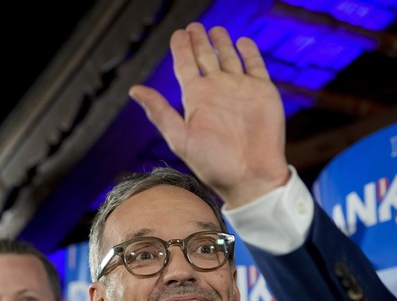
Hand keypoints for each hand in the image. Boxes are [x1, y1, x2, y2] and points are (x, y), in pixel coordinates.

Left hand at [129, 23, 288, 207]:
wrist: (251, 178)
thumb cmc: (214, 165)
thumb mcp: (181, 139)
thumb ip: (160, 112)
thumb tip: (134, 89)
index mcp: (196, 99)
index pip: (185, 65)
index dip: (181, 48)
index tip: (178, 33)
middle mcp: (217, 91)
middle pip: (205, 58)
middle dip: (199, 41)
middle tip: (194, 26)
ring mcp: (240, 90)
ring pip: (229, 58)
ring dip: (222, 43)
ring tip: (215, 29)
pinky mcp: (262, 91)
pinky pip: (255, 65)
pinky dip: (249, 52)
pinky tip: (243, 42)